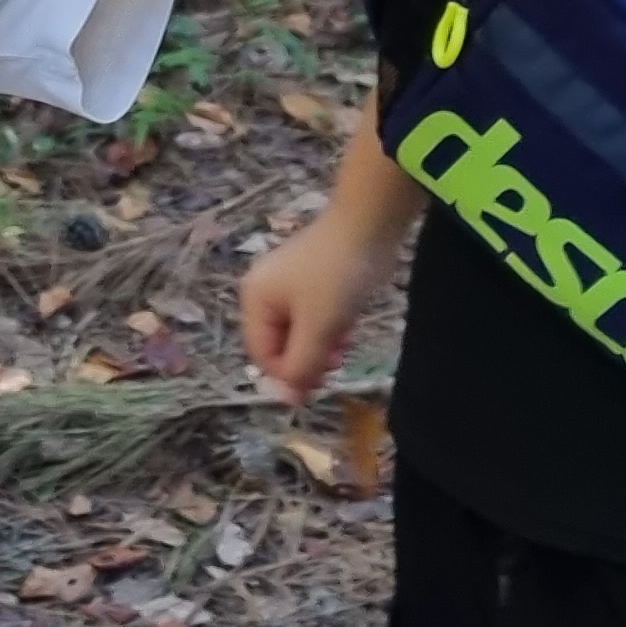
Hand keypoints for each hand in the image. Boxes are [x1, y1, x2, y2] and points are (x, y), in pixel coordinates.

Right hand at [241, 207, 390, 404]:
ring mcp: (290, 284)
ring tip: (344, 345)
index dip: (289, 376)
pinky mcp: (315, 280)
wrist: (368, 225)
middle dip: (308, 358)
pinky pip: (316, 317)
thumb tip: (287, 401)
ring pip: (302, 333)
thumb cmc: (336, 278)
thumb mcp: (317, 328)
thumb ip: (300, 366)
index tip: (320, 384)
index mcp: (256, 299)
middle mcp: (266, 291)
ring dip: (323, 346)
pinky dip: (331, 328)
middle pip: (281, 344)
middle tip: (336, 364)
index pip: (263, 354)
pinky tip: (348, 326)